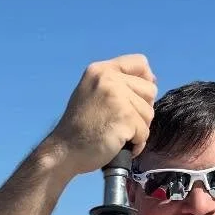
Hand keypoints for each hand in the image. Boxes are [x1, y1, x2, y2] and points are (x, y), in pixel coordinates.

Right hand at [44, 55, 158, 174]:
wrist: (63, 152)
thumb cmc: (79, 128)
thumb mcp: (92, 93)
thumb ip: (116, 84)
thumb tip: (151, 82)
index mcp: (101, 70)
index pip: (140, 63)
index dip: (145, 80)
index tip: (136, 98)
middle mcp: (109, 78)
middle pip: (150, 90)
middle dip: (142, 110)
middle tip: (121, 122)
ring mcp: (117, 97)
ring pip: (149, 113)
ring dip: (138, 129)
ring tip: (117, 134)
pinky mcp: (125, 117)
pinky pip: (144, 132)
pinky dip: (136, 144)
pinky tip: (119, 145)